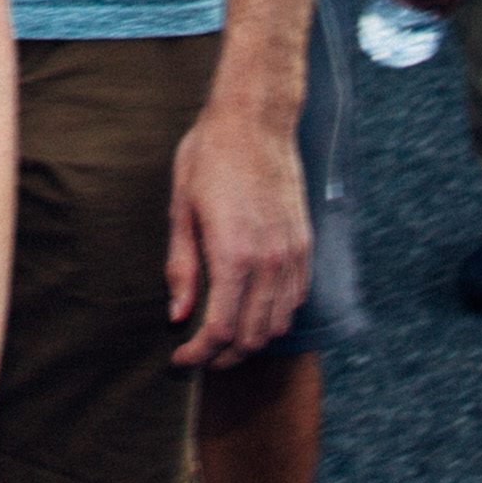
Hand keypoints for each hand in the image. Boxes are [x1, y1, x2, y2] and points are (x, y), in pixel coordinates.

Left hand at [162, 102, 309, 367]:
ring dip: (250, 340)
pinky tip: (251, 310)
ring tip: (222, 339)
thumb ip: (181, 266)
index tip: (180, 360)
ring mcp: (292, 255)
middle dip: (222, 356)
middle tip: (197, 355)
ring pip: (277, 324)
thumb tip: (177, 314)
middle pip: (252, 337)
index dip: (198, 354)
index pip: (221, 330)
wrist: (255, 121)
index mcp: (233, 255)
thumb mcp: (181, 209)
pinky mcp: (304, 244)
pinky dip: (273, 316)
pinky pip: (295, 299)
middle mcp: (269, 262)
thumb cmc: (209, 158)